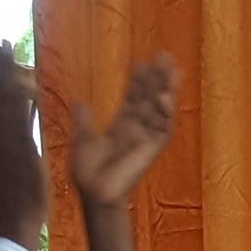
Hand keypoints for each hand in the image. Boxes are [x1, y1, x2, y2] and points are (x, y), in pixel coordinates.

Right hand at [0, 44, 45, 246]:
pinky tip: (29, 83)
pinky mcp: (22, 150)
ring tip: (13, 53)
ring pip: (5, 102)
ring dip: (9, 76)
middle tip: (3, 41)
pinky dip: (24, 101)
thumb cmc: (1, 190)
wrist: (15, 215)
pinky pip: (22, 121)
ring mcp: (5, 143)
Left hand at [69, 54, 178, 217]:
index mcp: (120, 127)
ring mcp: (144, 139)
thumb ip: (83, 120)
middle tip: (164, 56)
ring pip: (159, 110)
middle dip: (157, 78)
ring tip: (171, 68)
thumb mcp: (81, 140)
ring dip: (166, 89)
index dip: (137, 81)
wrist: (93, 194)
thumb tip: (79, 101)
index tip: (141, 63)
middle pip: (149, 99)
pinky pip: (163, 130)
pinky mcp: (150, 150)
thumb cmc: (86, 174)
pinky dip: (165, 114)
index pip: (133, 99)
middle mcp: (135, 130)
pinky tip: (165, 96)